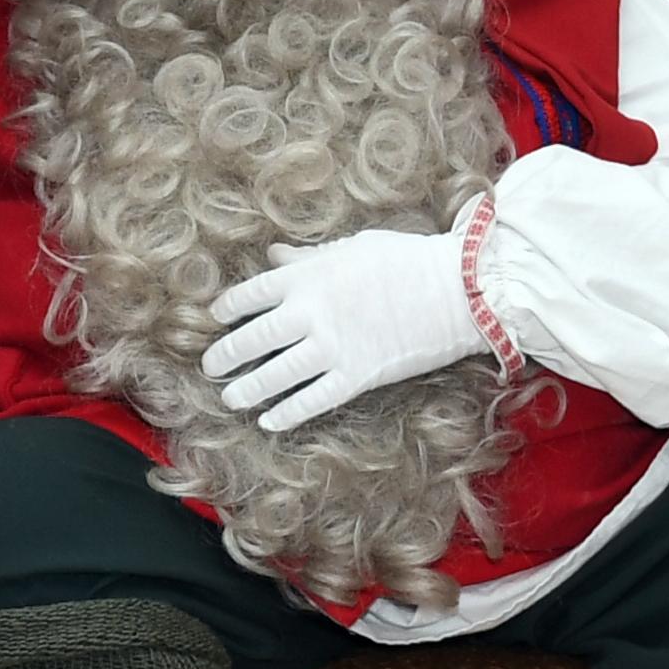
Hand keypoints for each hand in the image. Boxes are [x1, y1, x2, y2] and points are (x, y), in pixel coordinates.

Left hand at [201, 222, 484, 432]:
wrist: (458, 290)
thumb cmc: (406, 260)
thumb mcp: (351, 248)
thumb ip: (307, 258)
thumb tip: (273, 254)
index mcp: (308, 276)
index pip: (251, 293)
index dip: (228, 307)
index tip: (216, 317)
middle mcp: (312, 313)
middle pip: (254, 338)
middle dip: (226, 354)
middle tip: (210, 367)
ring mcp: (333, 347)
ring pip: (276, 375)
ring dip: (248, 389)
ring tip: (231, 398)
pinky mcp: (357, 376)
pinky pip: (313, 400)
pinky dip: (288, 413)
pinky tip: (269, 421)